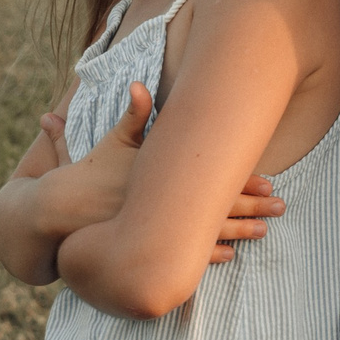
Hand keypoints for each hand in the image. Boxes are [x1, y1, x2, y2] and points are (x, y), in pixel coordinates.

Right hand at [39, 84, 284, 262]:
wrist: (57, 213)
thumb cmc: (88, 173)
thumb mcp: (113, 141)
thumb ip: (132, 115)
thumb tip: (139, 84)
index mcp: (164, 178)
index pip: (211, 178)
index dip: (242, 180)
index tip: (270, 182)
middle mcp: (165, 206)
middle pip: (218, 205)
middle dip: (253, 206)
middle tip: (282, 206)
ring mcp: (158, 231)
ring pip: (208, 233)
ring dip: (240, 231)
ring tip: (266, 231)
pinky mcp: (148, 250)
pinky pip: (186, 255)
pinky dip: (211, 255)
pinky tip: (232, 256)